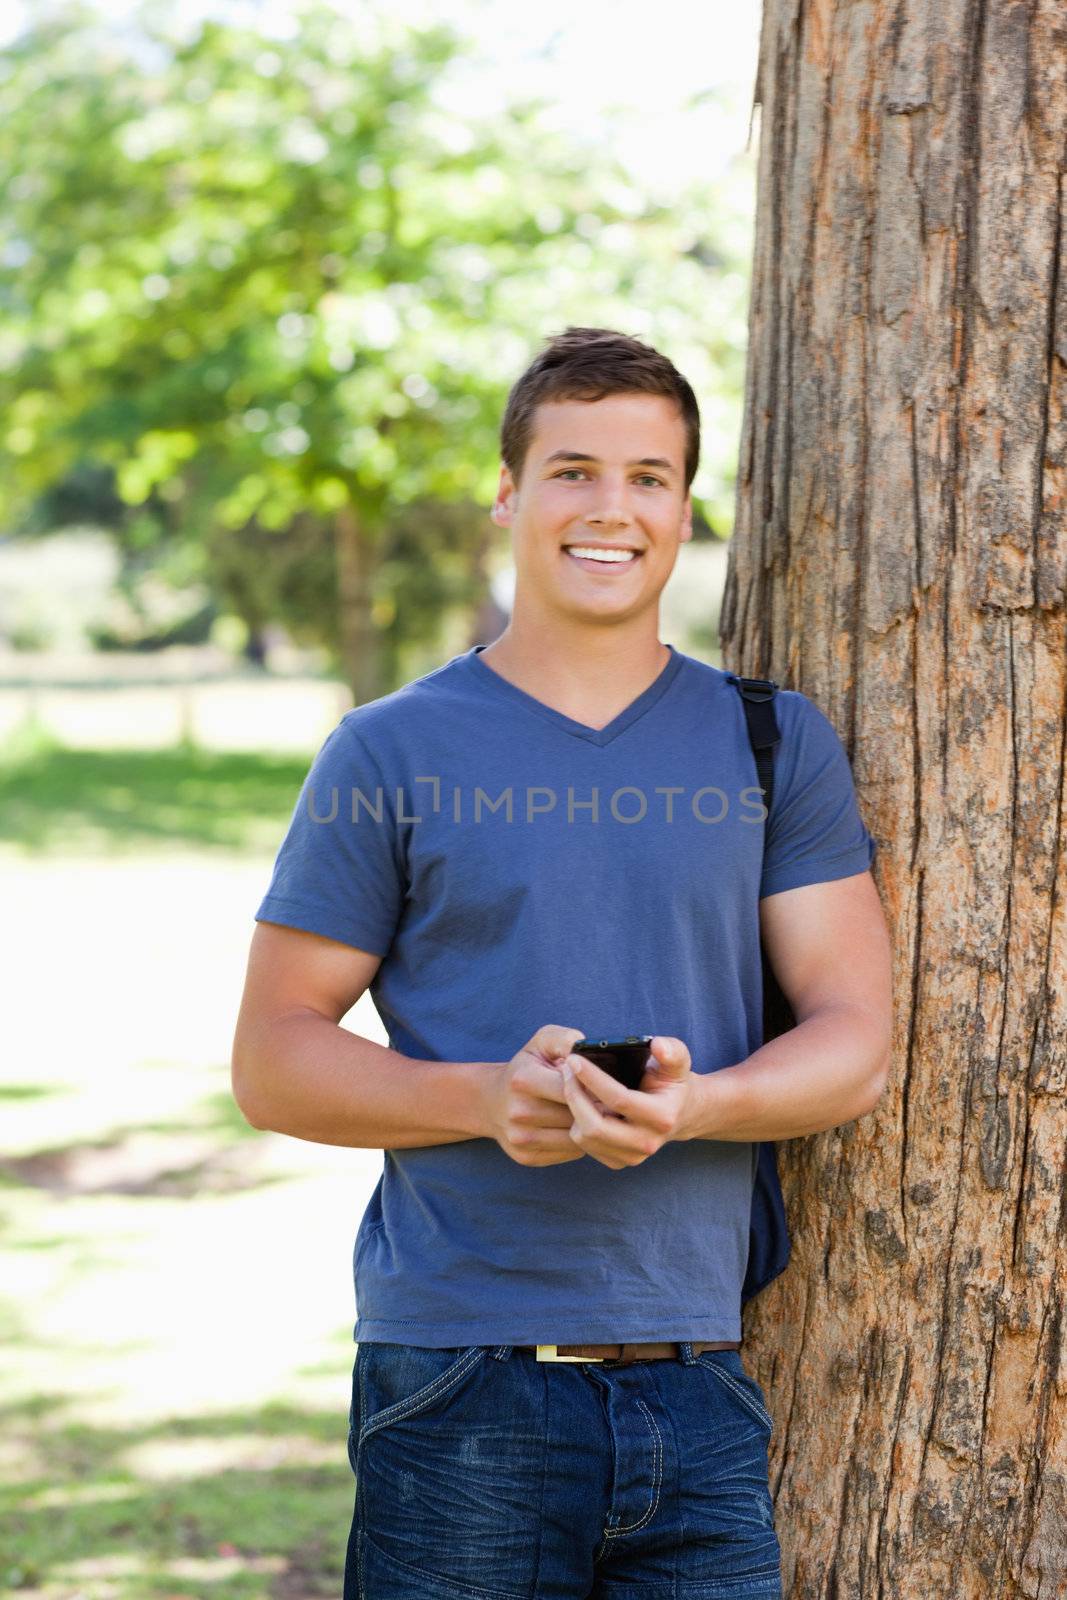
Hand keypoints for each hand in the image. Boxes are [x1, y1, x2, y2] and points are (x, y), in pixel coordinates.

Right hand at [482, 1024, 588, 1165]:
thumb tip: (587, 1048)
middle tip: (608, 1103)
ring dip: (590, 1129)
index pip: (571, 1089)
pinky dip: (579, 1144)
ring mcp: (521, 1138)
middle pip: (575, 1116)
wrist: (490, 1101)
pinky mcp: (526, 1157)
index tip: (602, 1085)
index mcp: (523, 1079)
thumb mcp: (541, 1043)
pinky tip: (579, 1130)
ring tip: (597, 1117)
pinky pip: (568, 1154)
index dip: (591, 1087)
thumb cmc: (526, 1067)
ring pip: (575, 1139)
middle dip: (595, 1110)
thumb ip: (565, 1040)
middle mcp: (519, 1111)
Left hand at [560, 1036, 697, 1170]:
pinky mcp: (618, 1162)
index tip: (574, 1059)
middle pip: (595, 1126)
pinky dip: (576, 1122)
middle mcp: (647, 1142)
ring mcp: (632, 1157)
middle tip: (566, 1071)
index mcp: (662, 1117)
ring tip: (573, 1084)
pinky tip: (581, 1103)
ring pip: (585, 1137)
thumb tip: (658, 1045)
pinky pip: (584, 1146)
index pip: (618, 1099)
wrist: (681, 1114)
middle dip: (574, 1096)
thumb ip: (672, 1050)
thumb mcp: (678, 1063)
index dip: (592, 1078)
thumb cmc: (673, 1083)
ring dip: (573, 1109)